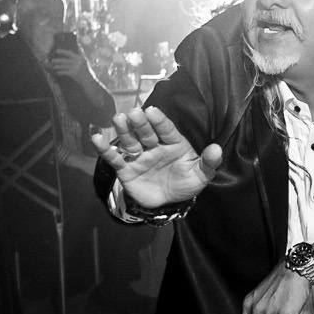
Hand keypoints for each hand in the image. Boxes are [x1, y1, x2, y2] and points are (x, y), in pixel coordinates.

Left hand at [43, 47, 85, 79]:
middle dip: (58, 60)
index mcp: (80, 58)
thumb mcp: (83, 63)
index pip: (70, 53)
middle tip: (52, 60)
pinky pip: (65, 72)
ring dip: (59, 67)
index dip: (63, 52)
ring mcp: (76, 68)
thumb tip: (69, 52)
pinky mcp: (74, 74)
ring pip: (65, 66)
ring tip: (54, 67)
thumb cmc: (85, 73)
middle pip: (66, 61)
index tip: (57, 51)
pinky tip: (57, 72)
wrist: (89, 82)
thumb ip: (77, 58)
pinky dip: (61, 72)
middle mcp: (78, 62)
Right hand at [93, 106, 221, 211]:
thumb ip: (208, 163)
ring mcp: (139, 156)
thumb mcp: (200, 175)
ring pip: (130, 141)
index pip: (167, 130)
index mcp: (174, 144)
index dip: (160, 121)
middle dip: (140, 123)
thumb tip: (217, 148)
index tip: (152, 111)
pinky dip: (105, 149)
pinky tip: (96, 138)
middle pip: (146, 133)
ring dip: (124, 131)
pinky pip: (115, 158)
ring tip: (118, 119)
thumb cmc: (185, 183)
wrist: (167, 202)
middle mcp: (155, 146)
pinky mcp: (126, 169)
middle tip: (134, 112)